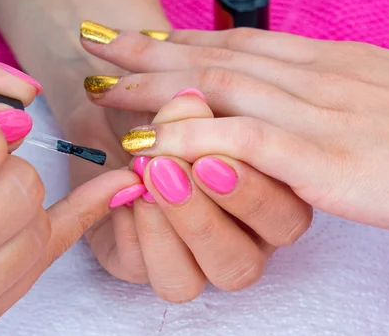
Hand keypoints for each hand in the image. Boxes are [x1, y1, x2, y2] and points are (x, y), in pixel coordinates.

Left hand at [81, 27, 388, 233]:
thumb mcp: (375, 96)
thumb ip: (325, 92)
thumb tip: (288, 88)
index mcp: (326, 63)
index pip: (237, 43)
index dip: (180, 40)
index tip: (138, 39)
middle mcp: (313, 78)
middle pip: (214, 56)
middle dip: (148, 52)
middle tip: (98, 44)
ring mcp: (317, 115)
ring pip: (218, 89)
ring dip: (153, 89)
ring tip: (103, 89)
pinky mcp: (325, 159)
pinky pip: (244, 142)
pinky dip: (192, 141)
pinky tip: (148, 147)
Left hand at [86, 88, 311, 301]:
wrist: (103, 125)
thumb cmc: (155, 118)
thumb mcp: (173, 107)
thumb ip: (190, 111)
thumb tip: (191, 105)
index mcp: (262, 204)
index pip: (285, 219)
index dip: (253, 194)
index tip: (211, 156)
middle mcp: (232, 243)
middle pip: (243, 266)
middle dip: (207, 220)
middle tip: (170, 170)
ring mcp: (187, 262)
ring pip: (192, 283)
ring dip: (172, 228)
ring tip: (146, 179)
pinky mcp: (139, 269)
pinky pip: (146, 272)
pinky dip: (135, 231)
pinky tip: (123, 192)